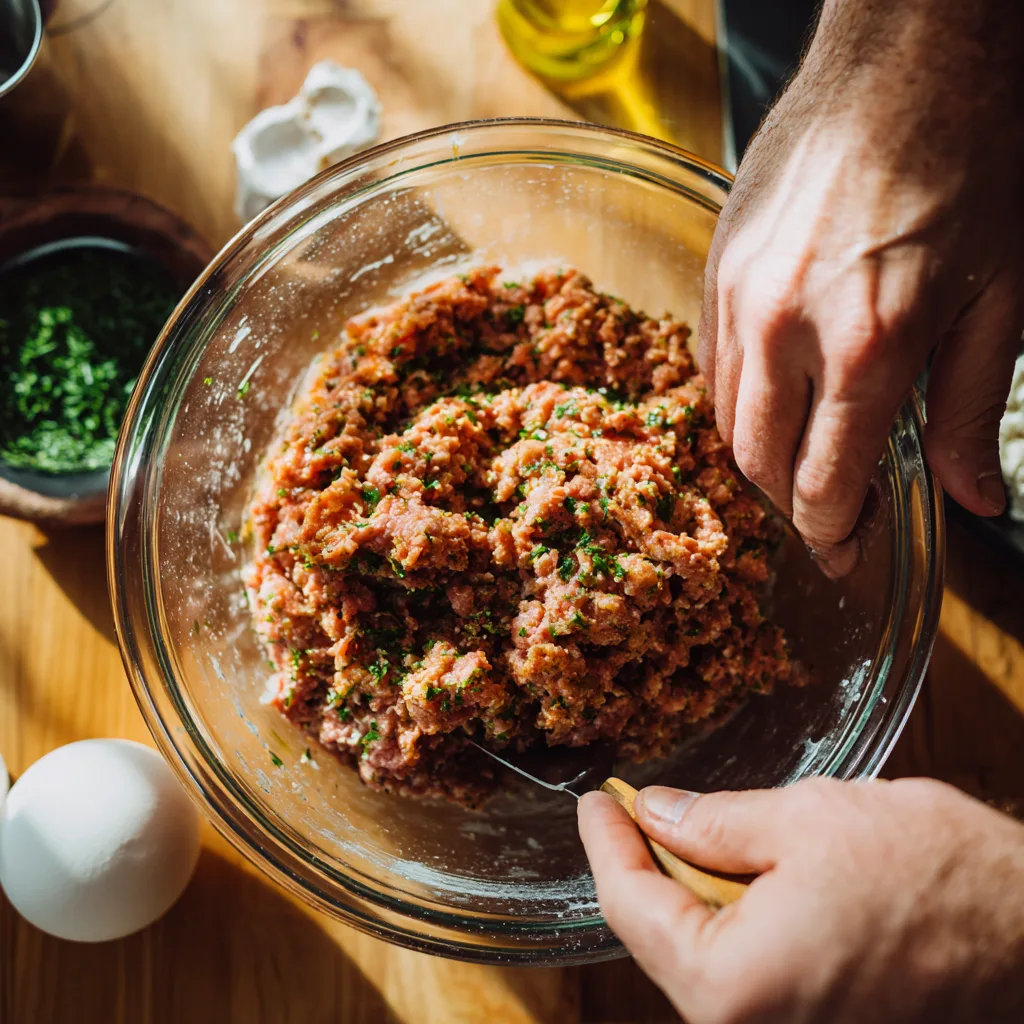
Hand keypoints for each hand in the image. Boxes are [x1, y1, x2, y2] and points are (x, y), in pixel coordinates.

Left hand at [579, 777, 1023, 1022]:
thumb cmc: (939, 879)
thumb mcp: (807, 820)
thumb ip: (715, 822)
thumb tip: (658, 814)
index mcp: (734, 987)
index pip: (630, 908)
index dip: (606, 844)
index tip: (597, 802)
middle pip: (661, 940)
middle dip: (647, 868)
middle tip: (638, 809)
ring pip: (706, 960)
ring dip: (694, 895)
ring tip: (700, 836)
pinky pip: (751, 978)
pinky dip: (736, 924)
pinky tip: (748, 878)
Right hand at [700, 0, 1023, 575]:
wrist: (914, 48)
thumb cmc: (976, 155)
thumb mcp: (1003, 297)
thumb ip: (974, 411)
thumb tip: (976, 499)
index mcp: (866, 343)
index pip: (822, 484)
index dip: (834, 537)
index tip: (845, 558)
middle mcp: (783, 326)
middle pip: (758, 464)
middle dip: (791, 507)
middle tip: (829, 519)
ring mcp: (739, 293)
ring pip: (726, 417)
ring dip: (762, 455)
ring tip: (804, 461)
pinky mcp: (717, 263)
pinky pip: (711, 362)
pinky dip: (741, 399)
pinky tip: (778, 395)